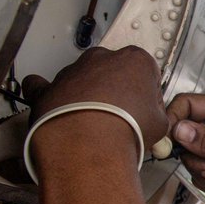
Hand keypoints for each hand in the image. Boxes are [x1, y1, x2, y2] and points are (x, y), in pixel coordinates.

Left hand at [22, 46, 169, 149]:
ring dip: (87, 97)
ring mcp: (73, 71)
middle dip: (116, 90)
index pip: (146, 72)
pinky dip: (48, 94)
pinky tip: (55, 106)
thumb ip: (156, 113)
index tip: (145, 109)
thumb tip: (152, 120)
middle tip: (121, 117)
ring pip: (82, 79)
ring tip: (94, 125)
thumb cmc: (124, 129)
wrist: (89, 145)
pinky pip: (44, 86)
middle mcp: (102, 59)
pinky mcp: (49, 88)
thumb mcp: (160, 125)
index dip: (147, 94)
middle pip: (112, 71)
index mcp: (134, 60)